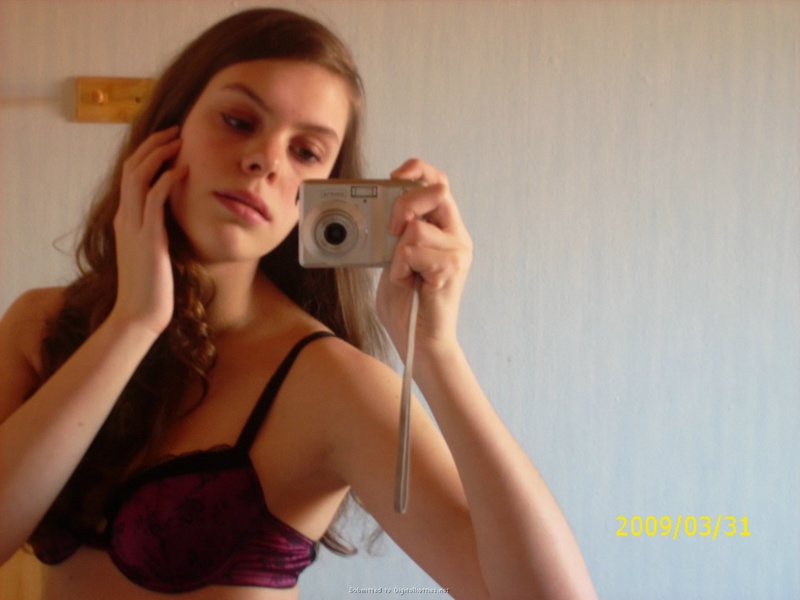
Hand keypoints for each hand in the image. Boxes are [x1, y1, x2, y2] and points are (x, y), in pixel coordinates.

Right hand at [110, 126, 187, 335]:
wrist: (139, 314)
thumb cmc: (152, 287)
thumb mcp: (154, 251)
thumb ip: (158, 230)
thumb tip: (175, 218)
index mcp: (126, 220)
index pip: (132, 175)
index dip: (149, 153)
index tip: (170, 140)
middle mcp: (126, 218)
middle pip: (132, 167)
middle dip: (154, 145)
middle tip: (177, 131)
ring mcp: (134, 227)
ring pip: (139, 178)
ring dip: (159, 155)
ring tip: (180, 141)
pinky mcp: (147, 239)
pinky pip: (154, 201)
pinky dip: (167, 181)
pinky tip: (183, 170)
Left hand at [376, 159, 472, 356]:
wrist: (418, 342)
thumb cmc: (406, 304)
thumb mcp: (393, 258)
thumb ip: (394, 233)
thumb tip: (379, 210)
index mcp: (445, 230)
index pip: (438, 182)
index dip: (418, 170)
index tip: (396, 176)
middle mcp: (456, 237)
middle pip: (435, 191)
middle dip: (405, 203)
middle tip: (391, 229)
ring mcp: (457, 252)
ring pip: (416, 227)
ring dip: (397, 253)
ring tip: (403, 274)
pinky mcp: (450, 268)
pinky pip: (412, 251)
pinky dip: (399, 268)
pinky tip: (408, 283)